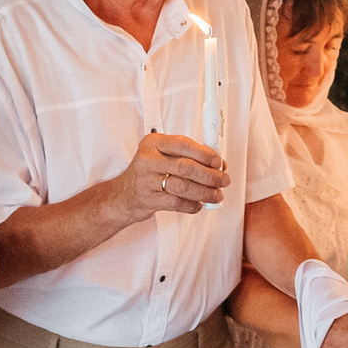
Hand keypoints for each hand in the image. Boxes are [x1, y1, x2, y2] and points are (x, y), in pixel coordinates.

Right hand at [113, 132, 228, 224]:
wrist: (123, 195)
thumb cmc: (150, 172)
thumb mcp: (162, 155)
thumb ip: (187, 156)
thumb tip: (219, 165)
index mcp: (154, 143)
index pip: (183, 144)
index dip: (204, 153)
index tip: (219, 162)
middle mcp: (148, 159)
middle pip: (185, 167)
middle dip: (209, 175)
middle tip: (224, 180)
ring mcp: (146, 180)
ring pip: (183, 187)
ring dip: (205, 192)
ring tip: (217, 195)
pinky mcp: (148, 199)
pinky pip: (176, 203)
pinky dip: (192, 205)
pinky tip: (199, 204)